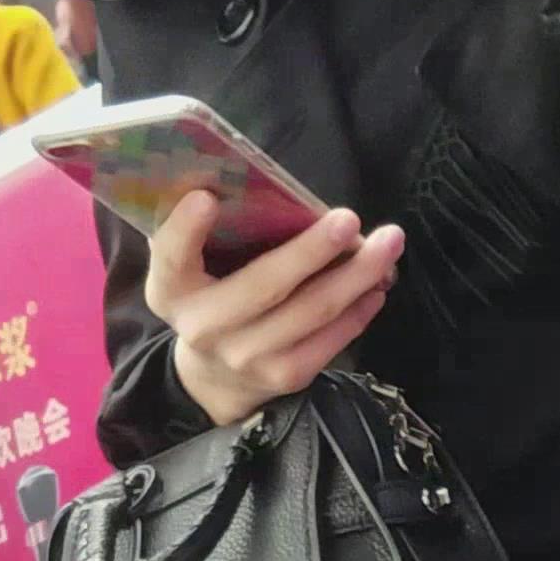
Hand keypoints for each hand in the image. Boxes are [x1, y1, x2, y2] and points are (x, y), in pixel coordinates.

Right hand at [143, 194, 403, 427]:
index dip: (185, 230)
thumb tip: (259, 184)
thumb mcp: (193, 265)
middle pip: (265, 286)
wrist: (215, 375)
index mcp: (172, 289)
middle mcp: (204, 327)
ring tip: (389, 242)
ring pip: (312, 311)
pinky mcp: (285, 376)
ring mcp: (246, 357)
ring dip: (358, 275)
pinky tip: (378, 283)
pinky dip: (360, 308)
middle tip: (348, 219)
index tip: (206, 198)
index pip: (170, 257)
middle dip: (312, 251)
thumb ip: (210, 231)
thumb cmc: (211, 293)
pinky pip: (331, 340)